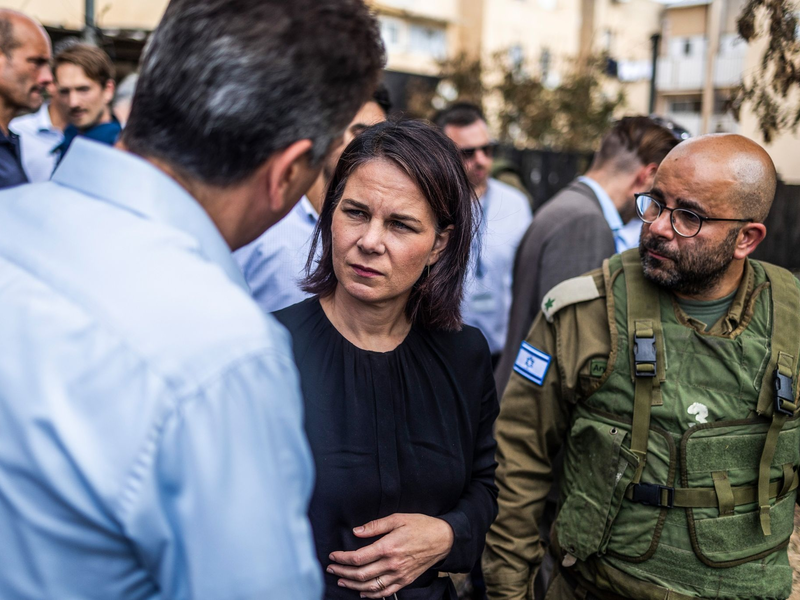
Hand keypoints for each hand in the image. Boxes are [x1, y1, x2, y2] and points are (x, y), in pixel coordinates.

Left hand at [327, 513, 454, 597]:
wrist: (443, 539)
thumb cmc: (420, 526)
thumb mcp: (398, 518)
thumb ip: (375, 525)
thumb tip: (356, 531)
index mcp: (388, 547)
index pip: (358, 557)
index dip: (342, 558)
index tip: (333, 556)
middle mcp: (392, 564)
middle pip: (361, 574)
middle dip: (342, 573)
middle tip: (331, 569)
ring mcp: (399, 575)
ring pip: (370, 587)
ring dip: (352, 586)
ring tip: (341, 581)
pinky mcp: (405, 581)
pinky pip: (385, 592)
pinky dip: (371, 595)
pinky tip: (362, 592)